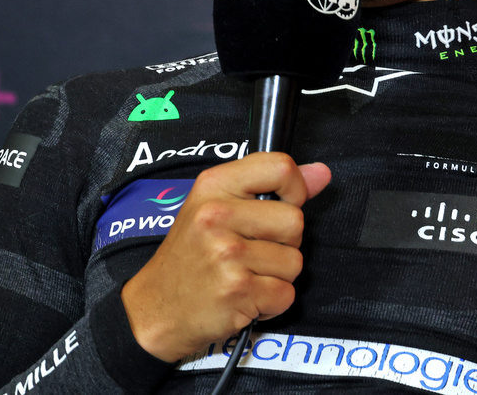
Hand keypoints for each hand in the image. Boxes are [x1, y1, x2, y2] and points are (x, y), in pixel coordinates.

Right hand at [119, 153, 330, 361]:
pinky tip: (245, 296)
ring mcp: (227, 254)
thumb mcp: (218, 206)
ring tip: (245, 275)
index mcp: (214, 186)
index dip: (295, 189)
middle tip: (251, 251)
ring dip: (277, 276)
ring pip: (295, 262)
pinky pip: (286, 294)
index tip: (282, 205)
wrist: (155, 308)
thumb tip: (321, 173)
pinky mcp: (237, 290)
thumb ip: (272, 187)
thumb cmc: (189, 256)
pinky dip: (271, 302)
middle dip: (284, 243)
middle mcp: (218, 215)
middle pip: (296, 221)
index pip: (281, 167)